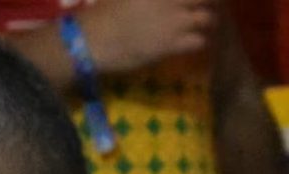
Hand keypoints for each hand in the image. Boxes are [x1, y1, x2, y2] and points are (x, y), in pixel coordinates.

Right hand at [88, 0, 218, 75]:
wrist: (90, 42)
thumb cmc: (100, 14)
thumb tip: (147, 1)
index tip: (198, 2)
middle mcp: (173, 1)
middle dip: (210, 2)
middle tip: (207, 6)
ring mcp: (175, 21)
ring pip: (207, 19)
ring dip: (206, 22)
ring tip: (202, 27)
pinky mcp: (172, 44)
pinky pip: (198, 42)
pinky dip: (198, 42)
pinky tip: (191, 43)